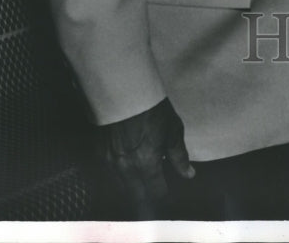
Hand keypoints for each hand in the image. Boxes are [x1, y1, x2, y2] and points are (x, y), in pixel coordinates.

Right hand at [98, 97, 194, 217]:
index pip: (156, 192)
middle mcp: (126, 168)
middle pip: (136, 196)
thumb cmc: (153, 109)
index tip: (165, 189)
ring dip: (131, 187)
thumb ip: (179, 157)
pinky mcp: (99, 153)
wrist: (125, 91)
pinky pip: (109, 173)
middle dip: (146, 197)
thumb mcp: (172, 131)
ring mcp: (110, 162)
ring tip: (140, 179)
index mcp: (146, 164)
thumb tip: (188, 174)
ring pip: (121, 187)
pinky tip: (126, 165)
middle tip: (153, 190)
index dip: (163, 193)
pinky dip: (118, 174)